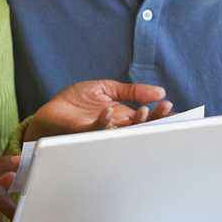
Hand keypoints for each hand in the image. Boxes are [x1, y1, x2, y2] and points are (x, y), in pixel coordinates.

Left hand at [24, 80, 172, 141]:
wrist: (51, 109)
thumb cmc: (77, 100)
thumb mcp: (108, 88)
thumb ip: (132, 90)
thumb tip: (160, 91)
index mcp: (123, 117)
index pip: (146, 117)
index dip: (159, 114)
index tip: (170, 106)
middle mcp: (115, 128)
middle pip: (140, 128)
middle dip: (154, 120)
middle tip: (164, 110)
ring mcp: (100, 132)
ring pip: (123, 133)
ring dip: (135, 124)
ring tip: (143, 112)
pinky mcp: (83, 133)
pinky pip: (97, 131)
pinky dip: (104, 122)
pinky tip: (109, 112)